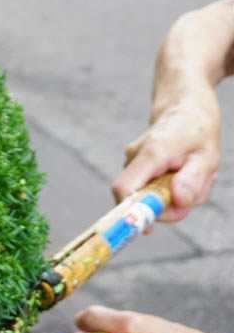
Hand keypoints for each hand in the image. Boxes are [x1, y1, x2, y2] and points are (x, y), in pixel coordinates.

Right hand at [112, 93, 219, 222]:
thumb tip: (178, 202)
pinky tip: (184, 171)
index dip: (130, 212)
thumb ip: (193, 180)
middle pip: (138, 199)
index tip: (147, 228)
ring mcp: (132, 161)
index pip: (125, 190)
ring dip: (172, 196)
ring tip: (194, 174)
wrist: (184, 104)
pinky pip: (149, 188)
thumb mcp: (208, 155)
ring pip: (148, 195)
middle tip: (196, 193)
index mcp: (151, 154)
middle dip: (167, 207)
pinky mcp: (135, 166)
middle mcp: (134, 158)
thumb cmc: (198, 129)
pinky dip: (169, 188)